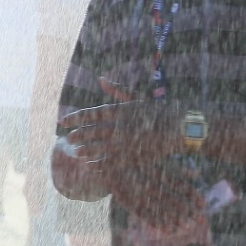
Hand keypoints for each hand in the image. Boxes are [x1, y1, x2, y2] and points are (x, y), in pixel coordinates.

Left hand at [59, 78, 199, 225]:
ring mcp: (125, 143)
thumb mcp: (138, 97)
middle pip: (91, 132)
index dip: (75, 118)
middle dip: (78, 136)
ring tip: (77, 153)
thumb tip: (101, 78)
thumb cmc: (160, 110)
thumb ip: (118, 90)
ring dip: (86, 151)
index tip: (63, 121)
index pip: (90, 114)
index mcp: (119, 110)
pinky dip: (100, 164)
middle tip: (68, 139)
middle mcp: (119, 126)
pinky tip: (92, 166)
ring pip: (98, 148)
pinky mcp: (133, 156)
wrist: (182, 128)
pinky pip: (111, 162)